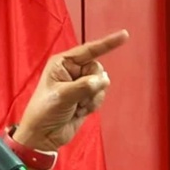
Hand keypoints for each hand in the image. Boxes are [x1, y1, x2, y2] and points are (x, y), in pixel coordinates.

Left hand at [13, 30, 129, 151]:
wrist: (44, 134)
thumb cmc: (44, 111)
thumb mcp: (62, 96)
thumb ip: (83, 86)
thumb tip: (102, 80)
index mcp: (62, 63)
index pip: (89, 50)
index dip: (107, 43)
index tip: (125, 35)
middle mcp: (72, 71)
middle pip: (98, 69)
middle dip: (92, 85)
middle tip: (76, 97)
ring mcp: (80, 84)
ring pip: (102, 84)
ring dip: (92, 98)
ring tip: (75, 106)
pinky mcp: (86, 96)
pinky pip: (100, 96)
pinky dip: (93, 105)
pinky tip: (79, 111)